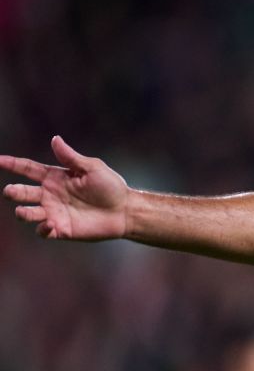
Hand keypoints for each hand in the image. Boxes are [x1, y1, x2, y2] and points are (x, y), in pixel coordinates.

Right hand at [1, 136, 129, 239]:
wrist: (125, 211)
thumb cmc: (111, 187)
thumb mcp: (92, 168)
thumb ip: (71, 157)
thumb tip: (55, 139)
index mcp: (55, 177)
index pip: (27, 169)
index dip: (11, 164)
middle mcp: (50, 195)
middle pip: (22, 192)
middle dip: (13, 192)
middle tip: (11, 192)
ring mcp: (54, 212)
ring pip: (27, 213)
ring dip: (23, 213)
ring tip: (27, 211)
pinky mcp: (61, 229)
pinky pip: (43, 231)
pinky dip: (42, 229)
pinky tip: (48, 225)